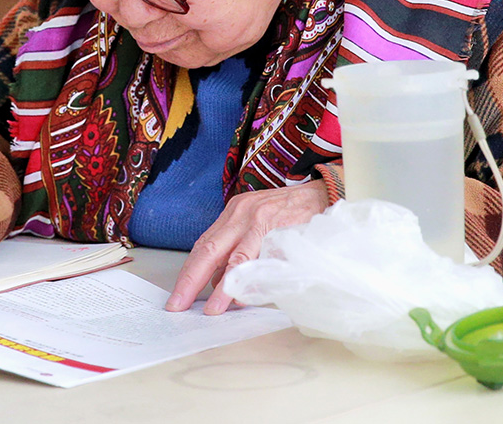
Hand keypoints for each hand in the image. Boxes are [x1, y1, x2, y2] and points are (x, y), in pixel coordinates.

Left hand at [165, 180, 328, 314]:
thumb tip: (217, 283)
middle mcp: (242, 214)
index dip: (188, 273)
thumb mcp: (257, 225)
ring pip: (236, 258)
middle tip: (179, 305)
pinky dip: (254, 279)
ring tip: (213, 309)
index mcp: (233, 214)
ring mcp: (261, 221)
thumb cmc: (291, 213)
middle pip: (209, 250)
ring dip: (223, 287)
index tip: (177, 296)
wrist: (325, 193)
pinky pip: (264, 260)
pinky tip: (246, 296)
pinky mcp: (282, 230)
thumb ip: (237, 251)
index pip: (203, 245)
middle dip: (191, 281)